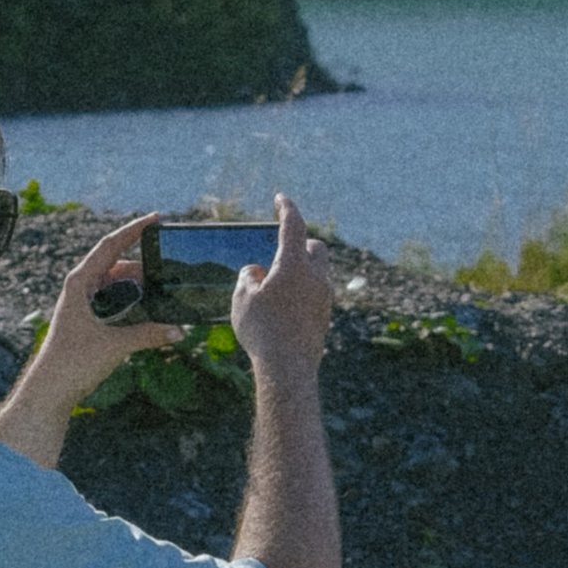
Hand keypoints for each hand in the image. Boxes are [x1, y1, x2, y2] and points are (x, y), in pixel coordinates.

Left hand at [27, 216, 181, 406]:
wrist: (48, 391)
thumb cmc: (71, 364)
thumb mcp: (114, 346)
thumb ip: (148, 335)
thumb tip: (179, 331)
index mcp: (79, 283)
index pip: (110, 246)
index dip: (133, 230)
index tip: (155, 218)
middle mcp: (78, 288)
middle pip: (115, 262)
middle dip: (141, 259)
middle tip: (167, 257)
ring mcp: (81, 303)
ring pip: (114, 282)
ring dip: (137, 281)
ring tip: (162, 282)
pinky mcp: (85, 319)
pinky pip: (112, 298)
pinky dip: (130, 297)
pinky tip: (147, 305)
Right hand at [231, 194, 334, 379]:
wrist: (288, 369)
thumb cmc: (262, 331)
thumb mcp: (242, 300)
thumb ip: (247, 278)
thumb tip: (255, 271)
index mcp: (293, 264)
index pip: (293, 225)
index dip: (286, 208)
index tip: (281, 198)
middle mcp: (315, 277)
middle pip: (315, 246)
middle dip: (300, 242)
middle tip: (281, 250)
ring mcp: (324, 297)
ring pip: (317, 271)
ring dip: (301, 269)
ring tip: (277, 285)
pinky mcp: (325, 316)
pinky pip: (316, 293)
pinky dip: (303, 290)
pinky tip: (284, 307)